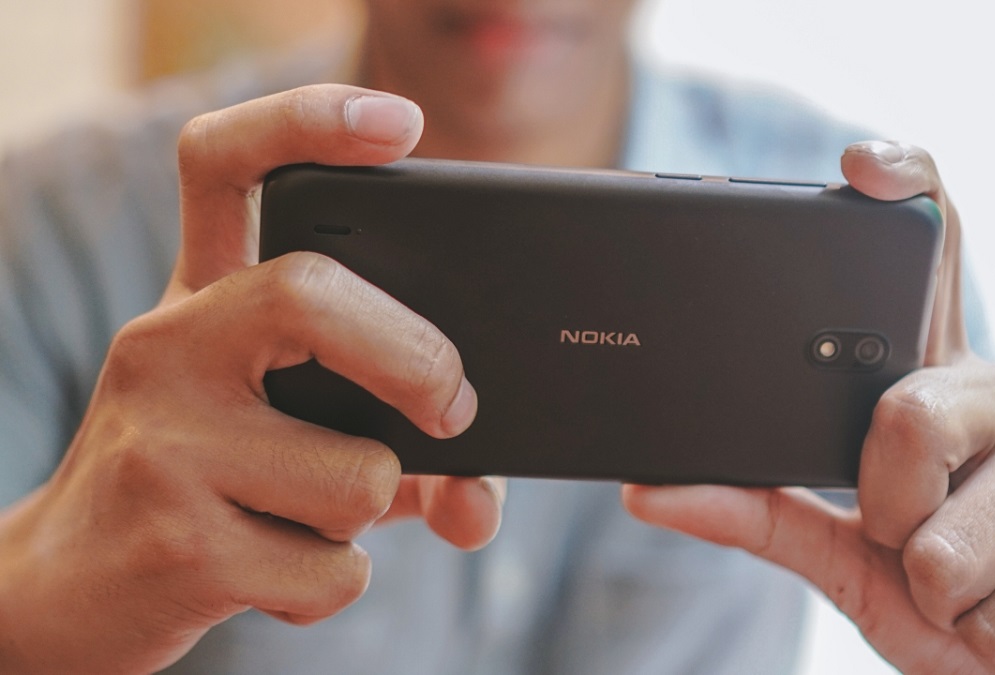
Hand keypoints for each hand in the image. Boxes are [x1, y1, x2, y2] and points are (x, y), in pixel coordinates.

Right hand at [0, 85, 504, 673]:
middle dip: (417, 357)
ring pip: (358, 474)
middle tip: (453, 405)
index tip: (399, 123)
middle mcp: (167, 348)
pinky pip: (334, 569)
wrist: (71, 589)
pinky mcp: (174, 543)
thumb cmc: (207, 486)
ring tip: (305, 517)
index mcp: (199, 300)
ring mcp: (161, 442)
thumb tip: (479, 496)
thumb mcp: (276, 430)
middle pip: (310, 291)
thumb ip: (383, 434)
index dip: (307, 122)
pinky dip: (334, 583)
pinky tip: (276, 573)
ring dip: (369, 511)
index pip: (226, 165)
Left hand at [624, 141, 994, 673]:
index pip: (937, 252)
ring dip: (937, 597)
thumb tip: (649, 488)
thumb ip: (756, 512)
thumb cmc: (949, 603)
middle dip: (886, 517)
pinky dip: (987, 642)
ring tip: (973, 592)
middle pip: (905, 413)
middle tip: (915, 545)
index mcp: (943, 386)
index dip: (909, 187)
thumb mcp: (840, 557)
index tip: (859, 166)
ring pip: (943, 539)